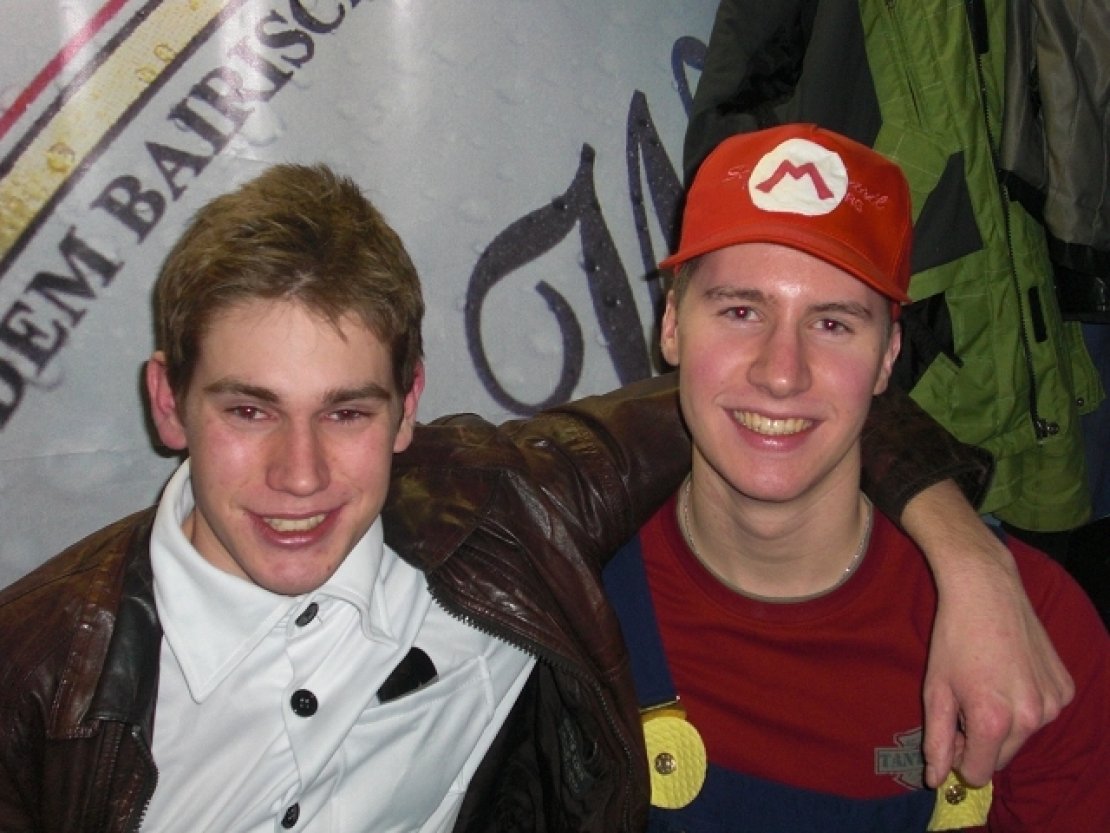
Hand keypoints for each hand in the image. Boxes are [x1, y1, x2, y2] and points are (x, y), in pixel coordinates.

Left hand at [901, 481, 1073, 787]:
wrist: (987, 591)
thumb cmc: (953, 638)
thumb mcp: (936, 690)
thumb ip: (937, 740)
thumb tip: (935, 779)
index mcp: (993, 721)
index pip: (978, 773)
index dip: (959, 757)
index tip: (952, 732)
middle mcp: (1029, 718)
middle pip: (1001, 758)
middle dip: (981, 741)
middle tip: (964, 704)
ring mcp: (1052, 704)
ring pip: (1022, 737)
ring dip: (1004, 723)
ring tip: (986, 684)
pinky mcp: (1064, 688)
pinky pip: (1041, 713)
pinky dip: (1025, 704)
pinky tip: (1009, 673)